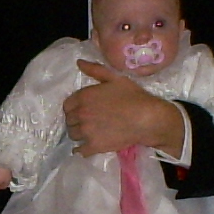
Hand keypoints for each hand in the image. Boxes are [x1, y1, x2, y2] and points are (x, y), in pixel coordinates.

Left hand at [66, 61, 184, 156]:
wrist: (146, 118)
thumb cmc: (133, 96)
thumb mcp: (114, 77)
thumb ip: (95, 69)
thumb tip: (78, 62)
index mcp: (83, 97)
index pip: (67, 105)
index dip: (74, 108)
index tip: (82, 109)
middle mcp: (81, 114)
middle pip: (69, 121)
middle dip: (75, 121)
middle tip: (87, 121)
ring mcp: (86, 132)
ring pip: (73, 135)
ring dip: (78, 134)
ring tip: (88, 133)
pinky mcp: (94, 146)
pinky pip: (80, 151)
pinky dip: (80, 150)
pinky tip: (84, 148)